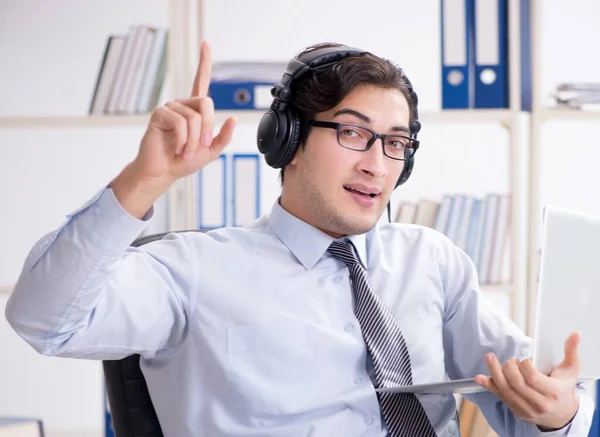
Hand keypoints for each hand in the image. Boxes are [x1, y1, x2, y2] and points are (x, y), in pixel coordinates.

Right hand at [133, 40, 236, 182]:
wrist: (164, 172)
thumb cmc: (183, 161)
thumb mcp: (210, 150)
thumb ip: (223, 136)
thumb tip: (232, 118)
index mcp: (195, 110)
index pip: (201, 81)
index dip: (204, 62)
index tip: (206, 43)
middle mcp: (183, 105)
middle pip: (206, 103)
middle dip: (207, 128)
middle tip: (200, 145)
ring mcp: (170, 108)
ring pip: (193, 118)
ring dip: (192, 140)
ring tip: (184, 151)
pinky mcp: (159, 114)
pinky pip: (180, 123)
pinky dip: (182, 140)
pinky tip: (176, 148)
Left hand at [474, 332, 580, 430]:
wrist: (562, 415)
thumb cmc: (564, 389)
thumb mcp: (571, 371)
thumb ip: (571, 351)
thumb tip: (575, 334)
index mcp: (554, 393)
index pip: (532, 378)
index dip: (524, 364)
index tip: (525, 359)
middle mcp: (540, 404)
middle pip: (516, 384)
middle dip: (508, 367)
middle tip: (511, 359)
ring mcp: (527, 410)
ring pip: (506, 391)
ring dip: (495, 373)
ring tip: (489, 358)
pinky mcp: (517, 411)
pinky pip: (500, 398)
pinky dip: (489, 386)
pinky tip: (480, 377)